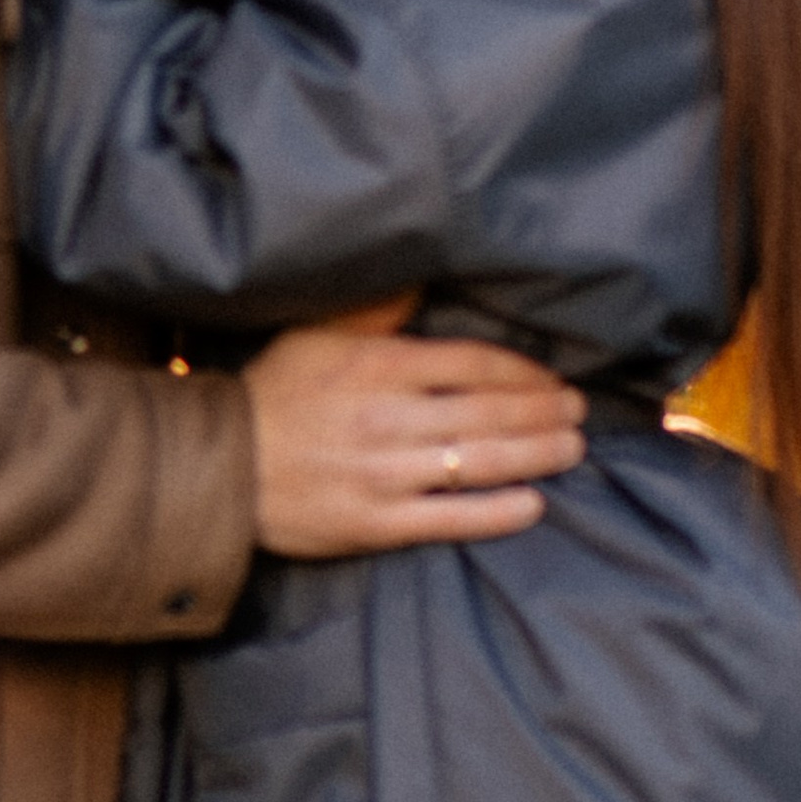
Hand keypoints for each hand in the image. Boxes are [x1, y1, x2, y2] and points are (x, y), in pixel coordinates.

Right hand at [240, 315, 583, 556]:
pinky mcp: (375, 523)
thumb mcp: (315, 333)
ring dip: (535, 455)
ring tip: (572, 449)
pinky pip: (449, 519)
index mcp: (377, 365)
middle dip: (543, 411)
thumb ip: (374, 310)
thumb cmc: (272, 393)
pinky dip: (496, 511)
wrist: (221, 468)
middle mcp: (388, 417)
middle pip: (488, 412)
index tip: (552, 378)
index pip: (473, 363)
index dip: (523, 372)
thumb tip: (423, 277)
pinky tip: (533, 504)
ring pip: (478, 463)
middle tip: (580, 411)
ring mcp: (384, 474)